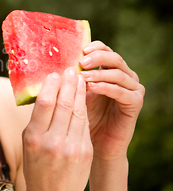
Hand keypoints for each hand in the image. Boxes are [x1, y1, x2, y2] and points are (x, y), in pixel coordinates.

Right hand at [22, 68, 92, 190]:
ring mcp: (72, 147)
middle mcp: (53, 142)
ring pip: (78, 111)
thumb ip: (37, 120)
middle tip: (71, 70)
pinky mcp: (85, 151)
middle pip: (64, 104)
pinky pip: (84, 124)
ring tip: (79, 79)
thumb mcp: (28, 143)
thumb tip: (46, 92)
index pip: (44, 103)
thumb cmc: (36, 165)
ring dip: (79, 92)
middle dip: (68, 84)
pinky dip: (84, 108)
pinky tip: (83, 98)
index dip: (51, 85)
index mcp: (33, 138)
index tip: (55, 73)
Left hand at [80, 41, 144, 160]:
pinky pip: (122, 91)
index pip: (105, 50)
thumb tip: (53, 63)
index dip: (94, 47)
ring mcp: (132, 89)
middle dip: (97, 57)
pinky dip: (107, 87)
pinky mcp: (135, 103)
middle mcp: (124, 76)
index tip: (79, 50)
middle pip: (114, 58)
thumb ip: (70, 79)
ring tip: (83, 77)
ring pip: (119, 73)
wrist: (95, 143)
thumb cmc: (81, 117)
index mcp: (109, 70)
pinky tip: (92, 88)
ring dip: (100, 73)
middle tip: (81, 62)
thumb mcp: (74, 94)